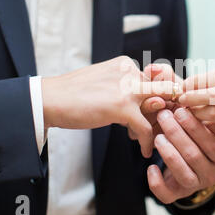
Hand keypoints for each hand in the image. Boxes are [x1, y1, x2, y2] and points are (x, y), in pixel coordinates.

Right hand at [41, 56, 173, 157]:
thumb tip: (148, 105)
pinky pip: (145, 128)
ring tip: (145, 138)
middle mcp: (130, 72)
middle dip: (163, 111)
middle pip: (163, 91)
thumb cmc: (74, 95)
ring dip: (156, 126)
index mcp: (126, 64)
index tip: (154, 114)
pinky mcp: (122, 107)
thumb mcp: (105, 84)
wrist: (50, 100)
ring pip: (159, 108)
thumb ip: (126, 90)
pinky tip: (145, 151)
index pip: (155, 80)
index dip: (158, 97)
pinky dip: (147, 141)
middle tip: (158, 126)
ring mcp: (127, 88)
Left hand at [148, 107, 214, 203]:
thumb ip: (197, 112)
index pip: (211, 143)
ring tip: (157, 136)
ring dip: (168, 153)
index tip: (180, 109)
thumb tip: (181, 93)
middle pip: (194, 155)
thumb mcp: (205, 126)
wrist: (196, 166)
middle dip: (176, 134)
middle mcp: (212, 174)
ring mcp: (195, 186)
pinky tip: (151, 167)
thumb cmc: (200, 139)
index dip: (194, 126)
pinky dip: (156, 182)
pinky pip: (166, 195)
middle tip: (163, 116)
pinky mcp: (178, 195)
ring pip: (181, 173)